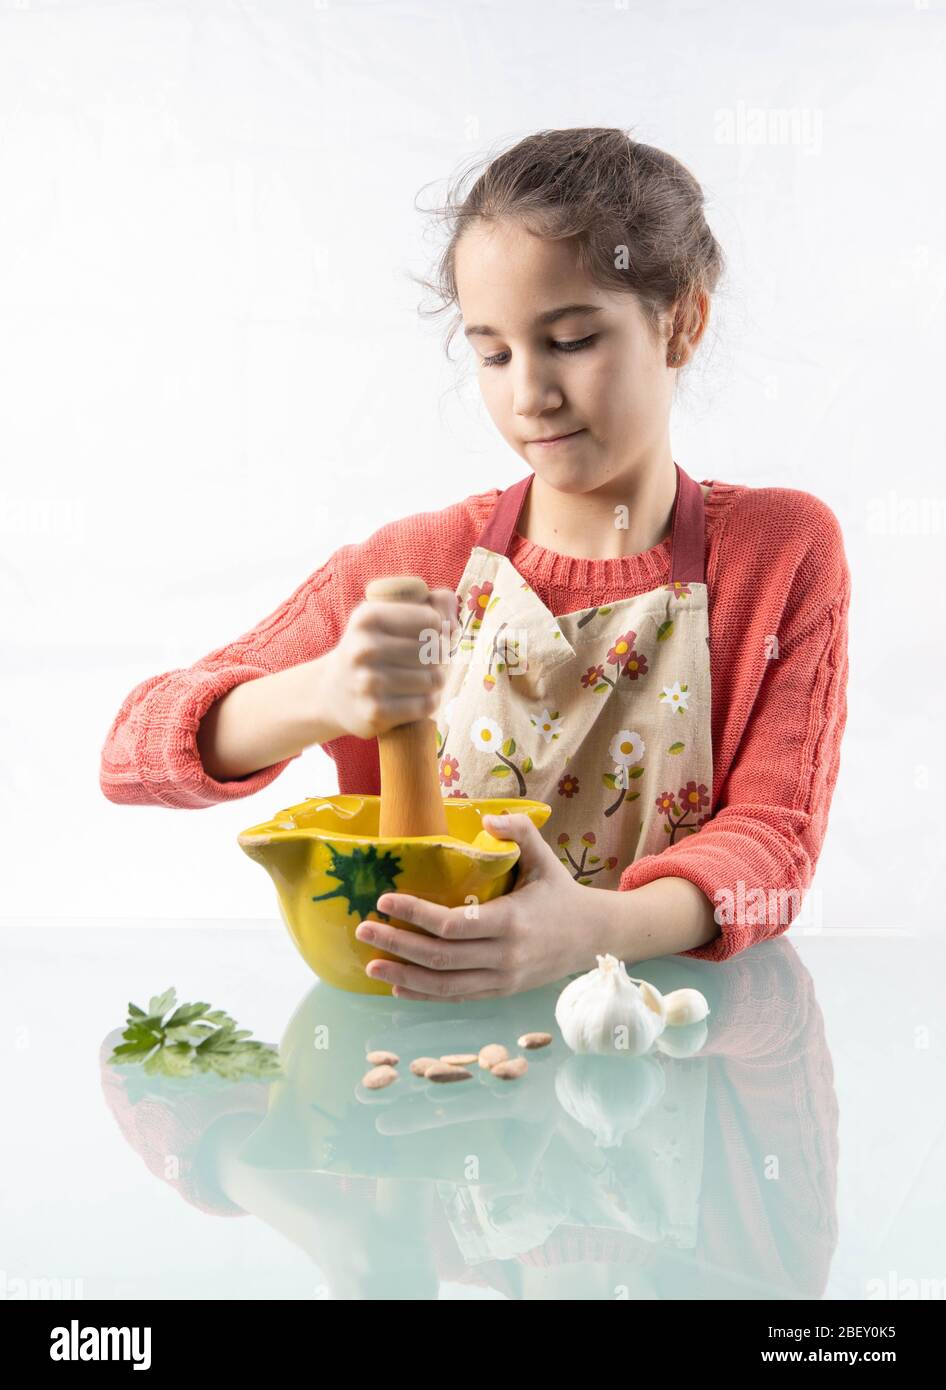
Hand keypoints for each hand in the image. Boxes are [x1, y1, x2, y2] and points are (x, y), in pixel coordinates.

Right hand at [320, 586, 457, 740]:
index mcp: (368, 617)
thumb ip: (430, 604)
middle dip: (437, 658)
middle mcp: (365, 648)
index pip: (432, 620)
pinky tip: (414, 698)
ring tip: (417, 680)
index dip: (437, 630)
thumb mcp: (387, 617)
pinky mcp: (375, 712)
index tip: (425, 637)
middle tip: (423, 662)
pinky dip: (427, 702)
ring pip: (434, 679)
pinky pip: (425, 705)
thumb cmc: (371, 649)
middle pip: (435, 651)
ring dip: (433, 682)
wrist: (331, 691)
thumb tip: (452, 612)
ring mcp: (368, 682)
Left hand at [355, 813, 591, 999]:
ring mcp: (501, 980)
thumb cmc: (561, 893)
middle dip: (397, 944)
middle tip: (362, 929)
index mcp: (512, 921)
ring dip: (403, 976)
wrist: (593, 938)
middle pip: (440, 957)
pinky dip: (424, 994)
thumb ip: (519, 830)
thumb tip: (488, 815)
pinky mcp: (499, 992)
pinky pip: (456, 998)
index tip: (384, 900)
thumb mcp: (545, 857)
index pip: (453, 925)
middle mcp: (504, 956)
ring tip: (370, 963)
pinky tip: (397, 986)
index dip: (415, 915)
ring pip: (444, 986)